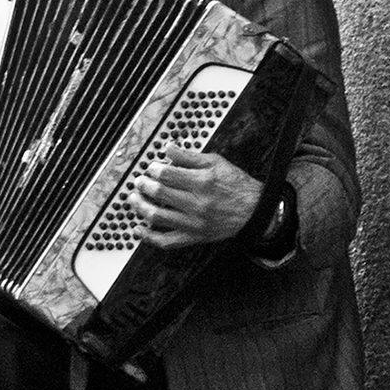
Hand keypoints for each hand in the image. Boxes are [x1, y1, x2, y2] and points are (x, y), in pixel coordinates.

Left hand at [129, 146, 263, 249]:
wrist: (256, 211)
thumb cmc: (236, 185)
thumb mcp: (217, 163)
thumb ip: (190, 156)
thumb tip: (168, 149)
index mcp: (202, 182)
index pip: (167, 174)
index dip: (153, 169)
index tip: (150, 168)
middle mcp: (196, 203)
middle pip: (160, 193)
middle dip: (143, 185)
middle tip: (139, 181)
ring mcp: (193, 222)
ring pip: (157, 216)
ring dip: (140, 206)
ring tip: (133, 199)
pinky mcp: (194, 237)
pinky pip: (167, 241)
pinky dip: (149, 237)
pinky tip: (138, 228)